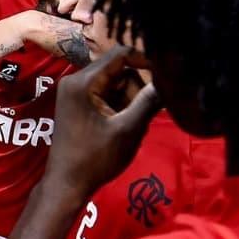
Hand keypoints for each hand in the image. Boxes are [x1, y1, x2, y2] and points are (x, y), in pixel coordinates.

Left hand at [43, 46, 159, 198]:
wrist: (67, 184)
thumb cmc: (95, 159)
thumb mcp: (128, 130)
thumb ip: (149, 102)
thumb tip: (170, 81)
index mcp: (82, 82)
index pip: (120, 55)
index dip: (145, 61)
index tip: (165, 76)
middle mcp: (75, 81)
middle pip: (119, 70)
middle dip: (136, 90)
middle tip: (141, 115)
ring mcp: (75, 93)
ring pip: (116, 84)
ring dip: (129, 101)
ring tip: (130, 126)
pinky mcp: (78, 104)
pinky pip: (107, 95)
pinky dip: (120, 107)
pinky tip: (122, 126)